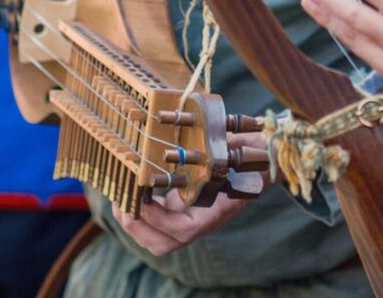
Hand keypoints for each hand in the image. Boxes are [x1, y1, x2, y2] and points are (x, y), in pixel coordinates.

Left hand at [116, 160, 256, 256]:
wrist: (261, 161)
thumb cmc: (250, 152)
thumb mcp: (238, 148)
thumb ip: (227, 148)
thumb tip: (211, 137)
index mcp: (216, 211)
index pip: (184, 231)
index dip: (160, 219)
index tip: (142, 198)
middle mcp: (200, 220)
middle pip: (164, 244)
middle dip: (138, 228)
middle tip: (122, 204)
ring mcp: (188, 218)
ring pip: (156, 238)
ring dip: (134, 223)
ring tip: (121, 198)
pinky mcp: (180, 210)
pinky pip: (155, 222)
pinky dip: (139, 212)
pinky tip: (133, 191)